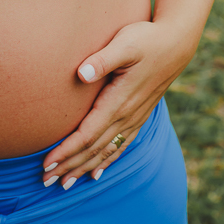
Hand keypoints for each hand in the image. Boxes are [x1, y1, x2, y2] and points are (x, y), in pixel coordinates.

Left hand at [41, 20, 194, 187]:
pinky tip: (96, 172)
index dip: (67, 151)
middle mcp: (127, 115)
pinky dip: (106, 161)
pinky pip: (121, 145)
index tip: (47, 163)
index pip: (87, 134)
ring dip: (84, 168)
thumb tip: (81, 73)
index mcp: (119, 101)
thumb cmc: (146, 39)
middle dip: (69, 166)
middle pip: (93, 148)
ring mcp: (135, 117)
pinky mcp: (140, 115)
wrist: (176, 43)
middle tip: (46, 181)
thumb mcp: (124, 43)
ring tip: (65, 184)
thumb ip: (103, 59)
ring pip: (106, 151)